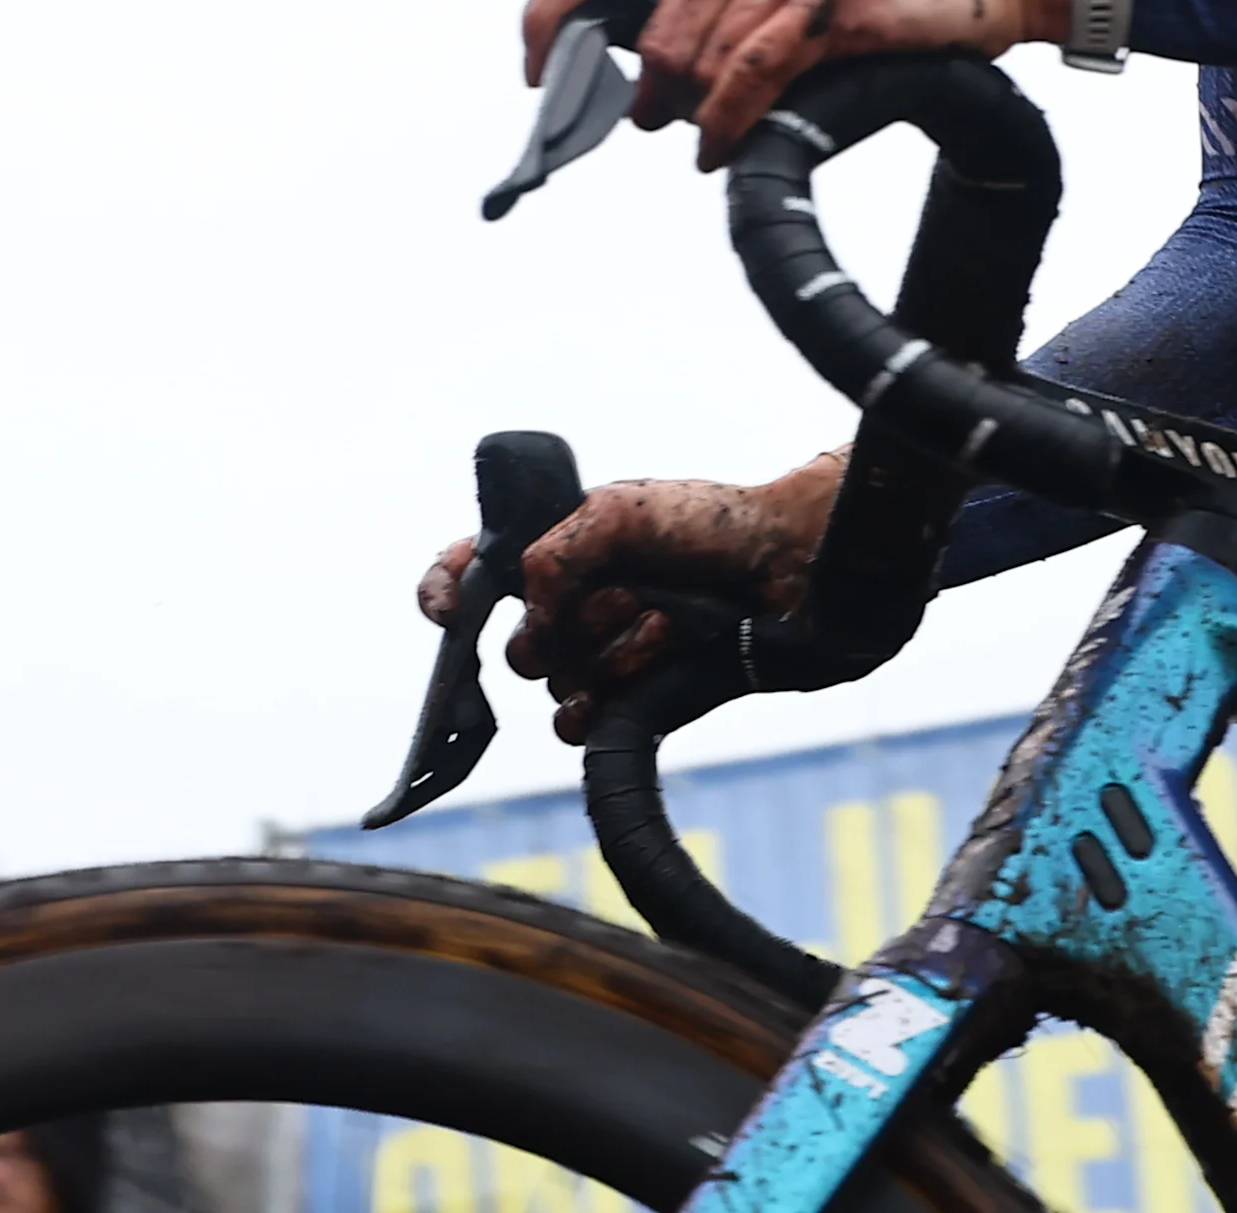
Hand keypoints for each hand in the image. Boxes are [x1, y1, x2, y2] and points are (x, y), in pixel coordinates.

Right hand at [416, 453, 847, 744]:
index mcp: (558, 549)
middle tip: (625, 592)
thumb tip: (529, 611)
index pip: (468, 575)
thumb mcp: (621, 510)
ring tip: (668, 619)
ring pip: (558, 684)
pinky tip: (646, 671)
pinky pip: (580, 724)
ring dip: (610, 652)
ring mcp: (603, 655)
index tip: (451, 607)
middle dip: (565, 625)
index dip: (445, 591)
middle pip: (519, 647)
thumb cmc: (714, 522)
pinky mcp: (635, 699)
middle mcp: (574, 605)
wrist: (791, 566)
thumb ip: (555, 551)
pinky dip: (602, 704)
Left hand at [521, 0, 1066, 165]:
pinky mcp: (832, 2)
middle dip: (648, 93)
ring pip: (698, 64)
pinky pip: (750, 81)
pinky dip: (726, 127)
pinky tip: (722, 145)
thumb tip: (633, 44)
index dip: (550, 13)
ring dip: (695, 116)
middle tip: (658, 117)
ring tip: (707, 133)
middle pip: (652, 33)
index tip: (542, 63)